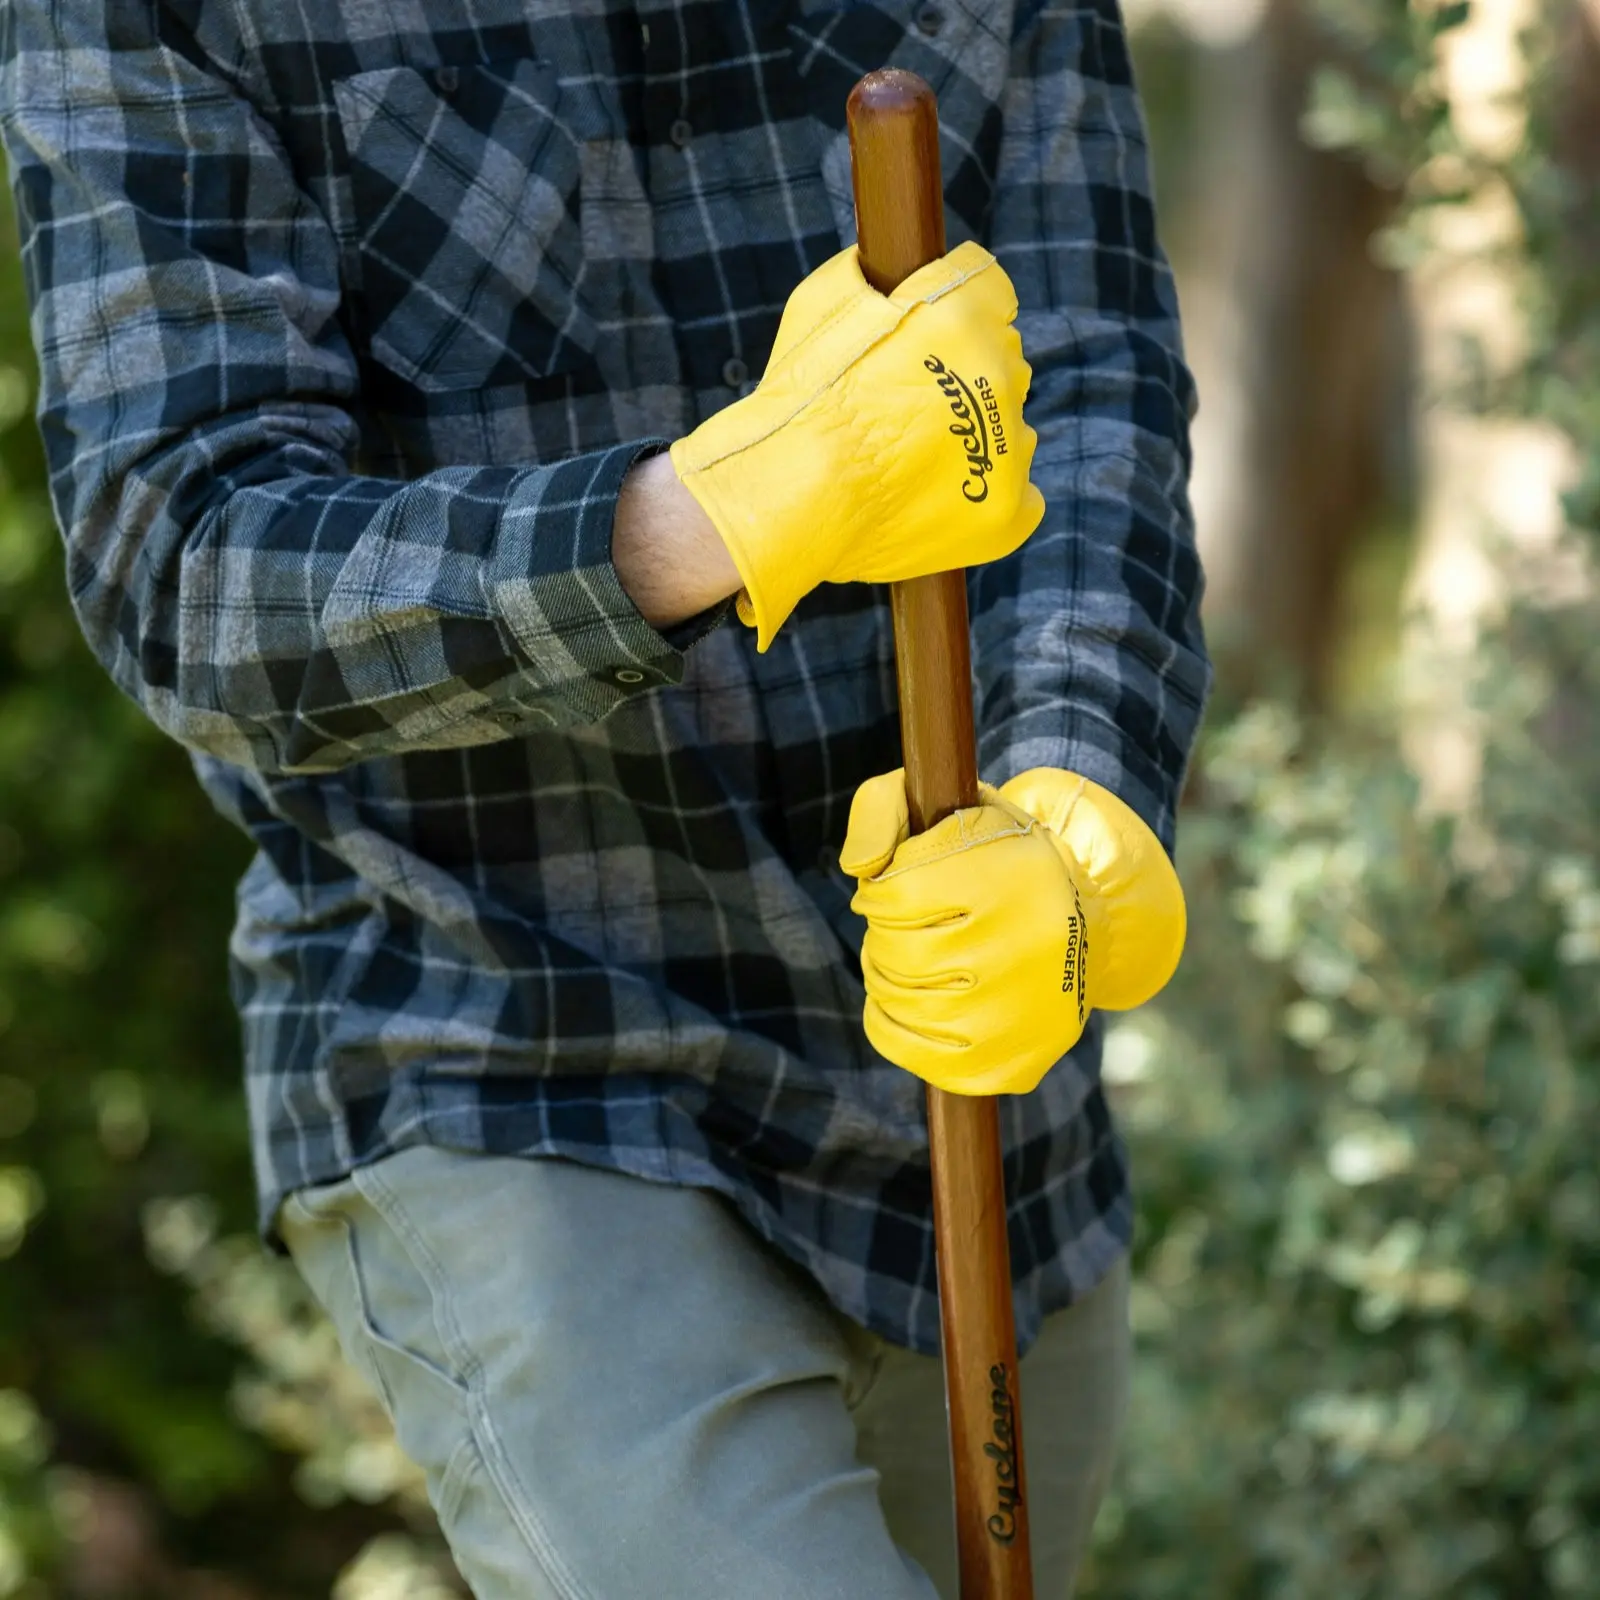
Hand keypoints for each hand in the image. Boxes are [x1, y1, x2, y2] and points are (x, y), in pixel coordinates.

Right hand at [668, 242, 1042, 649]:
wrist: (791, 508)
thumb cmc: (797, 405)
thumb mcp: (821, 303)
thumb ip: (873, 274)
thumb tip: (884, 265)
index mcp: (964, 317)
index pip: (992, 295)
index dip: (954, 314)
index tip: (926, 339)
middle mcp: (1001, 377)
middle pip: (1002, 363)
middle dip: (965, 376)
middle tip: (903, 409)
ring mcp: (1011, 450)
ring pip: (1009, 429)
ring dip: (976, 436)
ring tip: (911, 461)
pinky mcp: (1010, 512)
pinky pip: (1017, 492)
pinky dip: (985, 493)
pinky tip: (935, 497)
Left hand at [840, 767, 1185, 1096]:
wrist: (1078, 921)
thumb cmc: (991, 857)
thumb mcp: (944, 804)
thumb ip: (880, 810)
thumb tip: (858, 866)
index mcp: (1015, 872)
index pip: (895, 896)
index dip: (880, 890)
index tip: (896, 886)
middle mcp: (1030, 945)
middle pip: (897, 951)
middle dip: (884, 933)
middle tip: (904, 923)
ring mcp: (1024, 1014)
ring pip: (901, 1000)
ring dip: (886, 974)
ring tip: (911, 953)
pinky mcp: (1011, 1063)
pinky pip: (910, 1048)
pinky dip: (888, 1021)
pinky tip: (906, 997)